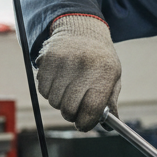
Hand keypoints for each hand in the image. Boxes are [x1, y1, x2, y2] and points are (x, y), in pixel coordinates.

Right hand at [35, 14, 121, 130]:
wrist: (81, 30)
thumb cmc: (99, 59)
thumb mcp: (113, 77)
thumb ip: (110, 102)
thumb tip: (108, 127)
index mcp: (105, 72)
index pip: (92, 108)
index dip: (86, 123)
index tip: (84, 125)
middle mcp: (83, 66)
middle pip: (70, 108)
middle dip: (72, 115)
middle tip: (75, 111)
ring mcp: (63, 62)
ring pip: (54, 101)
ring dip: (60, 103)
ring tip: (68, 91)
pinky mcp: (47, 60)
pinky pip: (42, 90)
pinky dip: (49, 92)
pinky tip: (58, 82)